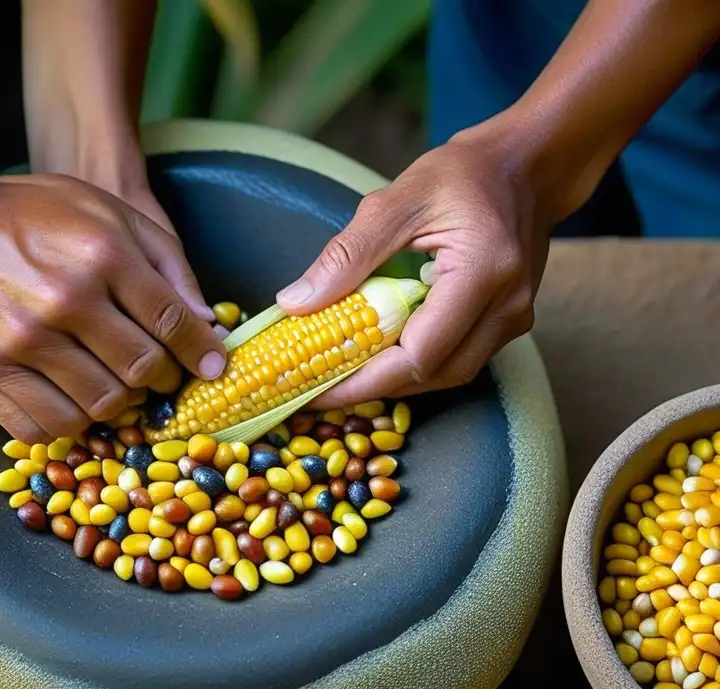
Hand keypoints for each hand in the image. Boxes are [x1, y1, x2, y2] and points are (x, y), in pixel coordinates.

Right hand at [0, 173, 224, 442]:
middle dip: (161, 379)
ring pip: (99, 407)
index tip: (211, 368)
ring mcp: (22, 343)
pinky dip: (69, 424)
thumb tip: (207, 325)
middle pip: (141, 370)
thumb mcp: (110, 214)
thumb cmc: (35, 217)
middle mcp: (65, 302)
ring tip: (114, 386)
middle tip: (156, 374)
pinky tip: (72, 401)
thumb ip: (166, 264)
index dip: (200, 353)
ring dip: (118, 404)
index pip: (171, 323)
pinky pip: (45, 428)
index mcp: (103, 256)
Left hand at [276, 121, 551, 407]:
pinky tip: (377, 355)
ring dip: (393, 381)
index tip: (313, 389)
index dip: (363, 380)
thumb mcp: (396, 200)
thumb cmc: (463, 174)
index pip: (420, 354)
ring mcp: (513, 318)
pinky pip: (457, 358)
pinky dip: (413, 364)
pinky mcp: (507, 321)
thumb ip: (347, 255)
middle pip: (434, 374)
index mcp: (484, 272)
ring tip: (339, 376)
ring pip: (447, 374)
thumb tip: (295, 303)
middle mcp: (508, 306)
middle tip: (315, 390)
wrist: (526, 165)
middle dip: (371, 389)